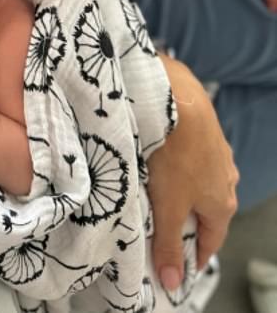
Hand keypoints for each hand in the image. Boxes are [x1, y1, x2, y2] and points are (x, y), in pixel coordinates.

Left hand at [147, 57, 238, 290]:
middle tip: (161, 227)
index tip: (180, 266)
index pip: (213, 241)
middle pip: (206, 210)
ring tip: (156, 190)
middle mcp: (227, 179)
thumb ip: (169, 245)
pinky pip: (191, 156)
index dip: (194, 255)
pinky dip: (178, 163)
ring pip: (198, 180)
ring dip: (181, 189)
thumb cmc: (176, 156)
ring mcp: (218, 153)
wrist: (177, 100)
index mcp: (223, 204)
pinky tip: (160, 157)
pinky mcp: (205, 130)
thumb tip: (173, 282)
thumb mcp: (168, 207)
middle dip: (186, 221)